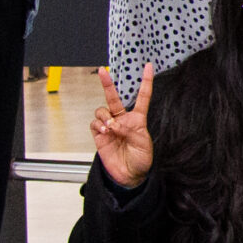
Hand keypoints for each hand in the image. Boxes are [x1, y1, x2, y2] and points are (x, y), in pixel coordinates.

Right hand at [91, 63, 154, 186]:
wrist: (129, 175)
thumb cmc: (141, 159)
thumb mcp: (143, 143)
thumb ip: (130, 131)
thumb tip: (114, 125)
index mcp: (138, 119)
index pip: (143, 96)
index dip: (146, 81)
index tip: (148, 66)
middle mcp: (123, 119)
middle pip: (114, 97)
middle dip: (107, 84)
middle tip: (102, 71)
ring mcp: (110, 126)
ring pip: (102, 111)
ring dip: (104, 117)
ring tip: (110, 129)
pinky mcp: (100, 135)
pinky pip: (94, 123)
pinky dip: (98, 125)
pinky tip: (104, 131)